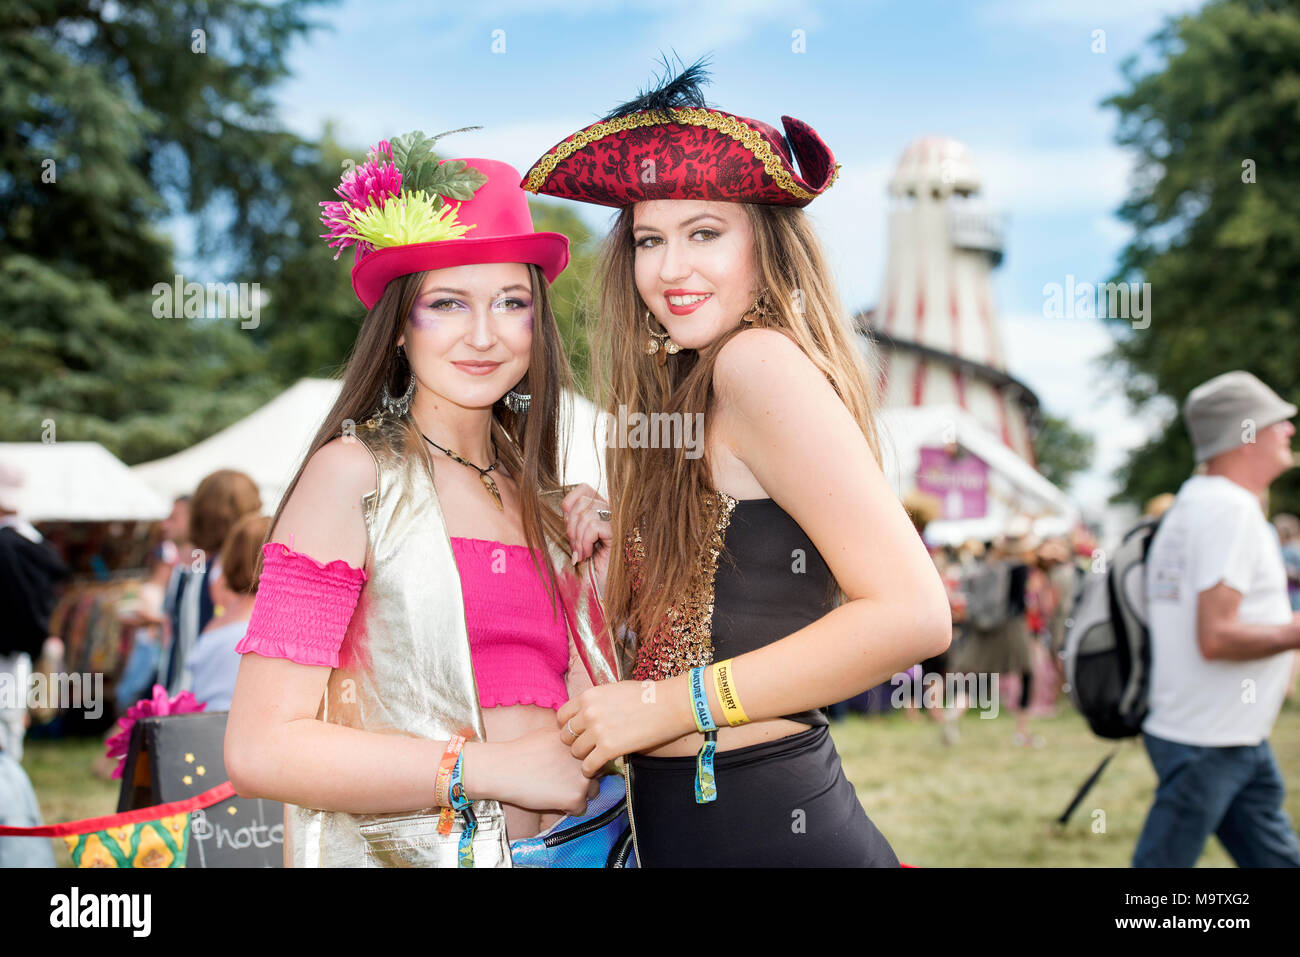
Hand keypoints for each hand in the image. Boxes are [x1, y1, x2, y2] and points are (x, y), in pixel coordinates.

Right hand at [463, 728, 593, 816]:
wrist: (504, 769)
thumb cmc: (520, 751)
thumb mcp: (549, 733)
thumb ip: (568, 738)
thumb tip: (578, 742)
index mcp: (580, 741)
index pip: (595, 754)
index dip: (584, 761)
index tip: (571, 766)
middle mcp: (586, 758)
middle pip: (598, 772)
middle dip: (584, 777)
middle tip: (563, 780)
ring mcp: (583, 778)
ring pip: (593, 791)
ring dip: (579, 793)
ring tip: (557, 790)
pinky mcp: (576, 797)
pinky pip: (581, 809)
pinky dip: (569, 808)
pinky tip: (553, 800)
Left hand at [557, 679, 692, 774]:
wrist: (670, 705)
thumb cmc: (647, 696)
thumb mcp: (614, 690)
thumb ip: (596, 702)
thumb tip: (585, 713)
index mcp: (589, 696)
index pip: (562, 716)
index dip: (569, 727)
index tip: (579, 733)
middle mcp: (589, 712)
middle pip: (566, 736)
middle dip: (575, 743)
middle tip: (588, 747)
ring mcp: (598, 731)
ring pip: (576, 752)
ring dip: (584, 757)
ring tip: (595, 757)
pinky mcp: (609, 748)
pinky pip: (588, 766)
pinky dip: (591, 770)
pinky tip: (598, 768)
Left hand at [561, 482, 611, 587]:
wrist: (604, 590)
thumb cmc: (591, 569)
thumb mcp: (578, 541)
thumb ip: (574, 522)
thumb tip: (565, 507)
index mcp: (603, 512)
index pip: (584, 488)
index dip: (570, 502)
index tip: (568, 527)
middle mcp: (613, 513)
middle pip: (582, 501)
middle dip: (571, 525)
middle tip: (575, 547)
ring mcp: (618, 522)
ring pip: (586, 513)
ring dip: (577, 537)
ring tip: (582, 553)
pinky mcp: (620, 533)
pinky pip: (594, 525)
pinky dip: (585, 541)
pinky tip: (589, 555)